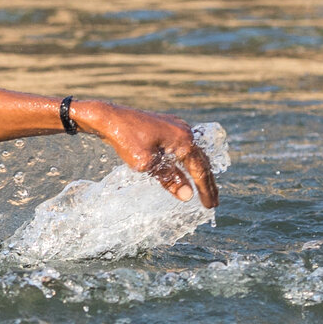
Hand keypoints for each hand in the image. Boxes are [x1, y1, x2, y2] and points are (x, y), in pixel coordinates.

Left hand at [78, 101, 218, 206]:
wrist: (109, 117)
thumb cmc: (126, 139)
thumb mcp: (147, 164)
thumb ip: (169, 179)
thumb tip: (187, 196)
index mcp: (184, 140)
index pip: (200, 170)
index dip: (205, 190)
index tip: (210, 206)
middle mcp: (185, 130)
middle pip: (201, 161)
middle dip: (207, 183)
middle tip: (213, 202)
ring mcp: (176, 126)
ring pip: (193, 153)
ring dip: (199, 172)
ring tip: (204, 189)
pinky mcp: (167, 126)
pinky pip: (184, 147)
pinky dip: (189, 161)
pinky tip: (188, 169)